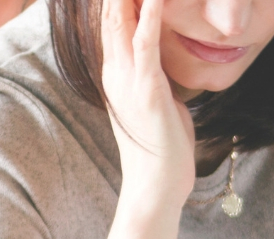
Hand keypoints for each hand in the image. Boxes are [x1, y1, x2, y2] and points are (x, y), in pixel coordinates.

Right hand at [101, 0, 195, 206]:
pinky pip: (146, 43)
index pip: (113, 18)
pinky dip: (150, 15)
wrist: (156, 186)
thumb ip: (155, 73)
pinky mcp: (146, 89)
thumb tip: (162, 58)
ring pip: (122, 20)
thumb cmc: (163, 146)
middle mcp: (115, 70)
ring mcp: (127, 79)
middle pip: (110, 12)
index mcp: (117, 71)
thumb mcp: (159, 99)